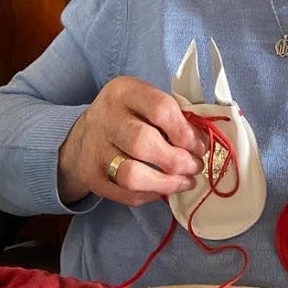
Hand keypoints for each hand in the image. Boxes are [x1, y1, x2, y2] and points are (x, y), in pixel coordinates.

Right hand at [58, 77, 207, 206]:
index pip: (160, 109)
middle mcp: (106, 118)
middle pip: (144, 143)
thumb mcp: (146, 101)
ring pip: (132, 175)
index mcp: (124, 92)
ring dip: (166, 183)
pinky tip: (165, 189)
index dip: (185, 131)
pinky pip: (126, 194)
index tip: (200, 145)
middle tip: (195, 166)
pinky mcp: (92, 177)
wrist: (85, 134)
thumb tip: (201, 143)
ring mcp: (95, 149)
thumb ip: (172, 116)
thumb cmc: (128, 115)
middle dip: (177, 160)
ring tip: (185, 181)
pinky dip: (152, 195)